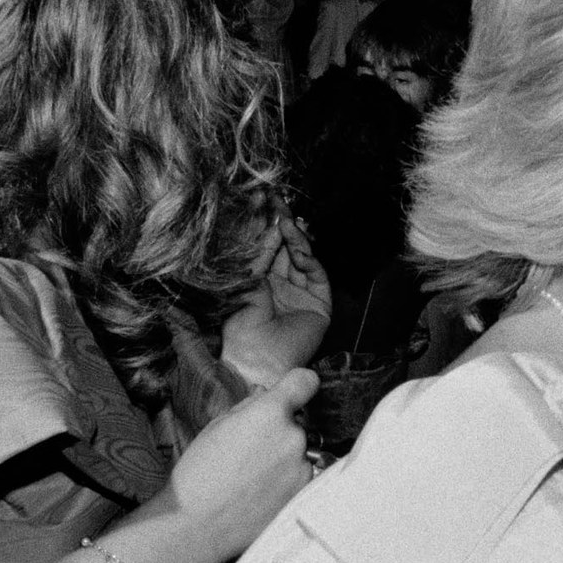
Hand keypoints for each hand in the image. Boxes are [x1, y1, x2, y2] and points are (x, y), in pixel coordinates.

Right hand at [148, 366, 320, 562]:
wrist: (196, 524)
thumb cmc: (199, 474)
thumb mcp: (217, 427)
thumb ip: (249, 408)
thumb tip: (266, 395)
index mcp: (270, 413)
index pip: (305, 382)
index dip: (299, 385)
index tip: (294, 392)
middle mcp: (294, 438)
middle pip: (299, 424)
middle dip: (281, 432)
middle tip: (252, 451)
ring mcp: (302, 469)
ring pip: (301, 454)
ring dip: (285, 459)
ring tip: (253, 478)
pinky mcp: (303, 496)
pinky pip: (301, 479)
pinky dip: (286, 483)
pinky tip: (260, 494)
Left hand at [221, 218, 333, 389]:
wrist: (257, 360)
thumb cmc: (242, 325)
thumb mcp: (248, 281)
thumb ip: (262, 254)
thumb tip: (275, 225)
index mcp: (262, 283)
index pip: (270, 249)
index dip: (270, 227)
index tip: (267, 203)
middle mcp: (283, 287)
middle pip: (288, 250)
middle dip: (285, 226)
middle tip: (281, 203)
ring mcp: (302, 295)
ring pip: (304, 259)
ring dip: (297, 239)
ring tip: (288, 222)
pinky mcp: (320, 305)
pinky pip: (317, 275)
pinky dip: (309, 260)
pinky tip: (298, 250)